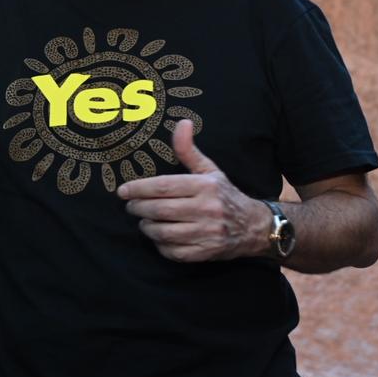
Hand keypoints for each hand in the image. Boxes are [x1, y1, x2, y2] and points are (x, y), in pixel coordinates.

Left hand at [116, 119, 270, 261]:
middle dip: (138, 208)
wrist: (255, 227)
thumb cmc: (225, 195)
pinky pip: (173, 252)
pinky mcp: (206, 253)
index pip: (164, 187)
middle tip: (130, 206)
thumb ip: (189, 150)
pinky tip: (158, 237)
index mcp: (205, 186)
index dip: (139, 189)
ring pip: (164, 233)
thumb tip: (182, 123)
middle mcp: (206, 209)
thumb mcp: (210, 171)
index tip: (122, 191)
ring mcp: (207, 233)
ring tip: (143, 220)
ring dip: (147, 227)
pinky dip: (160, 245)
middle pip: (160, 210)